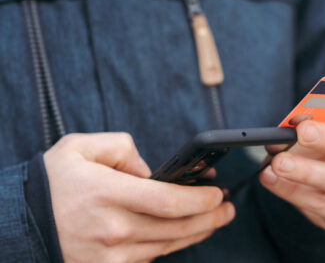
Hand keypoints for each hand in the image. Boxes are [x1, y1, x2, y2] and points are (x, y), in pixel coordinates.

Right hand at [44, 133, 234, 262]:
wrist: (22, 222)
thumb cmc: (53, 183)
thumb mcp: (79, 147)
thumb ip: (121, 148)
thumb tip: (149, 171)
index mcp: (108, 194)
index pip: (168, 201)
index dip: (200, 199)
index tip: (218, 193)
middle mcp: (113, 228)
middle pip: (177, 228)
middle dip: (211, 219)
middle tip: (228, 209)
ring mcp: (112, 254)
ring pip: (168, 246)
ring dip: (197, 233)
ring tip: (216, 220)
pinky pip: (151, 257)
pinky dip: (173, 245)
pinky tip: (184, 234)